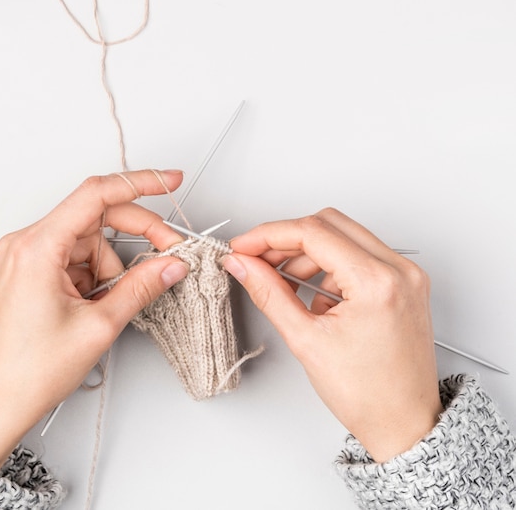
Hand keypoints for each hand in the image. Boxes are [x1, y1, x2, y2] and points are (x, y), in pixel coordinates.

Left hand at [0, 170, 187, 472]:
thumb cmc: (29, 372)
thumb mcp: (98, 326)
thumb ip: (142, 286)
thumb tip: (172, 264)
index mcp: (37, 248)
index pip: (96, 194)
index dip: (140, 183)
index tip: (170, 181)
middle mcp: (26, 243)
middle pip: (96, 217)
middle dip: (136, 233)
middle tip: (168, 253)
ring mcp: (25, 257)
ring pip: (89, 241)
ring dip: (112, 266)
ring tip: (109, 305)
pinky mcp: (29, 270)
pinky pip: (74, 257)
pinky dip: (95, 275)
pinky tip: (95, 304)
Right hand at [223, 208, 442, 461]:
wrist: (403, 424)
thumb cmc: (368, 395)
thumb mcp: (306, 341)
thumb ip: (268, 293)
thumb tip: (243, 265)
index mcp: (377, 282)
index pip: (312, 233)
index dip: (269, 235)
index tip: (244, 246)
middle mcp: (399, 270)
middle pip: (329, 224)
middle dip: (287, 239)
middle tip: (259, 260)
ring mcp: (405, 274)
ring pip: (343, 235)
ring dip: (308, 253)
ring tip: (287, 285)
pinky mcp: (403, 281)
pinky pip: (358, 254)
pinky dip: (329, 266)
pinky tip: (315, 295)